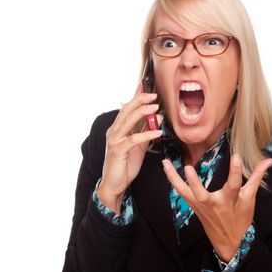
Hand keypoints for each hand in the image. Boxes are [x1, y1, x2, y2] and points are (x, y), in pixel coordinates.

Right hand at [98, 86, 163, 213]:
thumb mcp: (138, 147)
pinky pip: (133, 139)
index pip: (127, 108)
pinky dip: (146, 134)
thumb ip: (146, 132)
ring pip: (128, 121)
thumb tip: (158, 118)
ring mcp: (114, 140)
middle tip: (154, 96)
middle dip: (140, 101)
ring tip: (156, 108)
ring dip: (143, 113)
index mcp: (117, 129)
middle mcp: (113, 131)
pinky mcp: (118, 150)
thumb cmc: (125, 165)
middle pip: (126, 110)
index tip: (147, 87)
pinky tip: (158, 131)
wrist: (115, 185)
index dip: (136, 97)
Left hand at [162, 154, 271, 261]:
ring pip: (184, 192)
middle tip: (188, 168)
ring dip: (173, 178)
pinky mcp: (193, 205)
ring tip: (165, 162)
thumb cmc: (240, 218)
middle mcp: (213, 204)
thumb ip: (257, 176)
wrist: (229, 241)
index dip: (235, 171)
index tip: (237, 156)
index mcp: (229, 201)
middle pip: (201, 194)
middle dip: (195, 182)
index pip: (233, 184)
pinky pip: (180, 192)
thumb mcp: (249, 198)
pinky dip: (173, 180)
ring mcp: (200, 205)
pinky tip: (166, 168)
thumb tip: (269, 160)